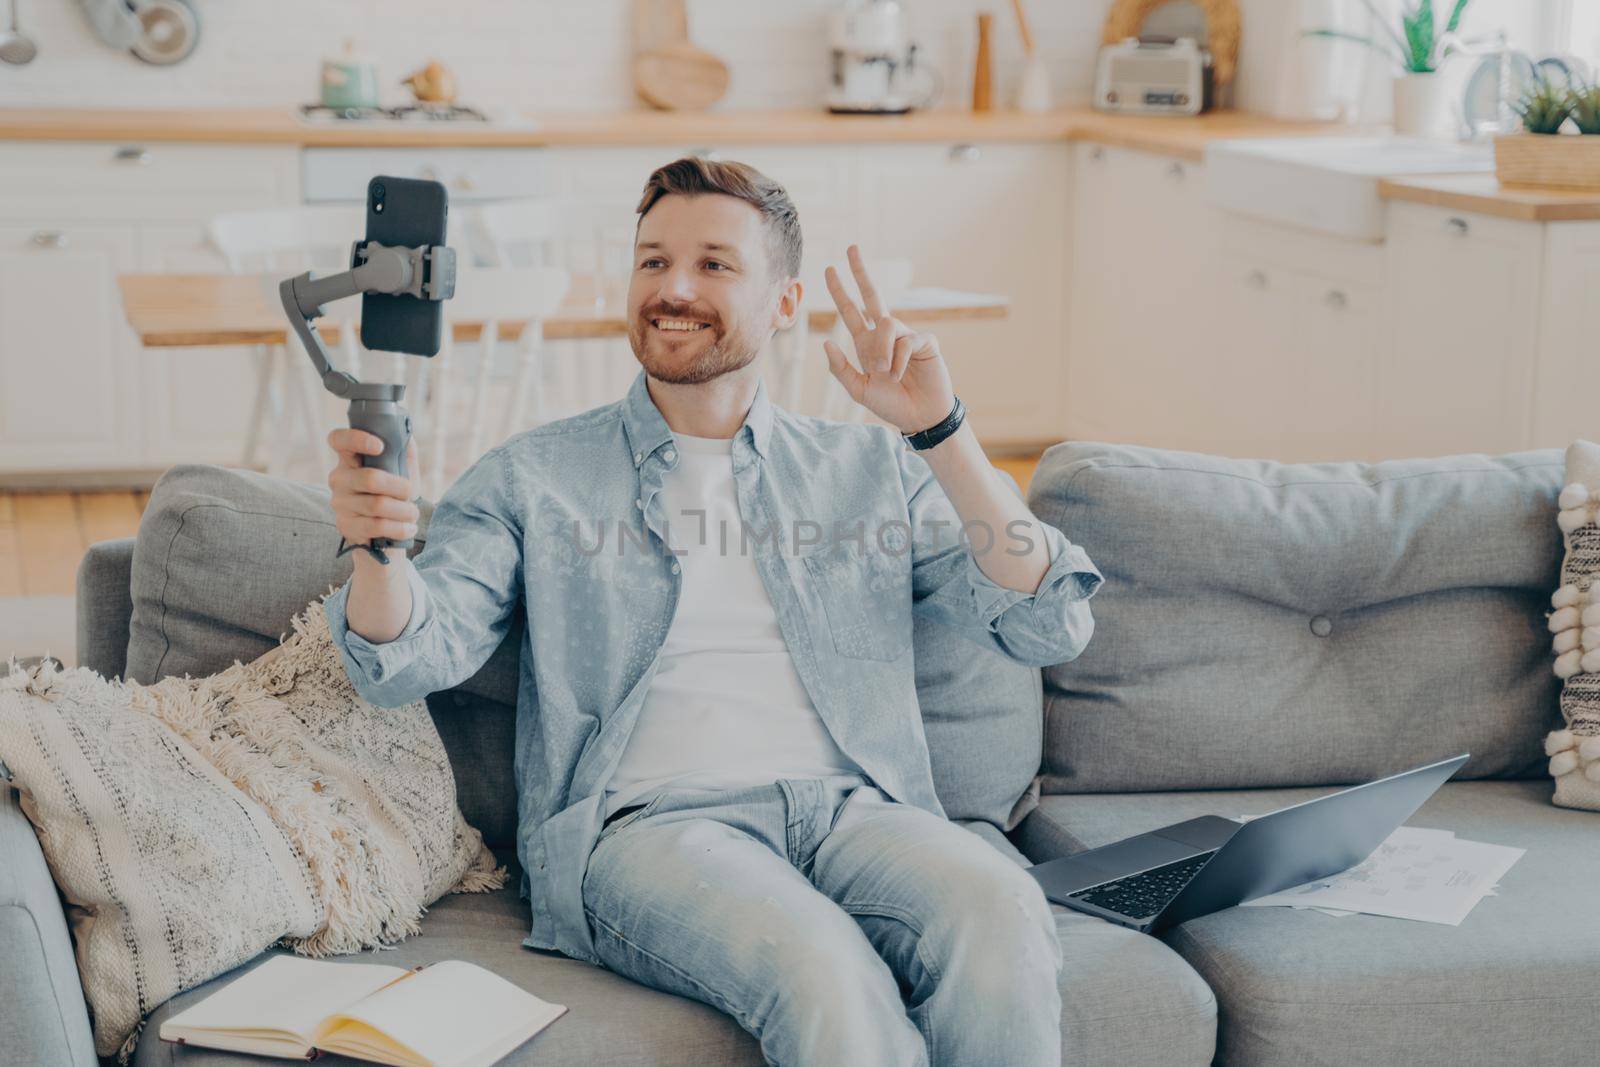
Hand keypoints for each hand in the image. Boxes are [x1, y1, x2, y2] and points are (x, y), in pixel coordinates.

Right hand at [327, 428, 420, 547]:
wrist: (385, 532)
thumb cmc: (393, 494)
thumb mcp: (400, 470)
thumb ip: (402, 450)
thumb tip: (407, 434)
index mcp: (349, 459)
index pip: (338, 440)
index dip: (356, 439)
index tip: (380, 446)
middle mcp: (339, 478)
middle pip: (370, 478)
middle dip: (400, 487)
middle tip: (411, 493)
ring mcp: (340, 503)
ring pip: (377, 504)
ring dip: (403, 510)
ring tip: (412, 514)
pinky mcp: (346, 525)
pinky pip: (376, 526)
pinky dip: (399, 528)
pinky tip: (408, 528)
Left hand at [822, 245, 954, 434]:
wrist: (919, 417)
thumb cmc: (891, 404)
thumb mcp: (859, 391)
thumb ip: (841, 370)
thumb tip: (826, 342)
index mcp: (867, 344)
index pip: (850, 311)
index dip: (840, 291)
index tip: (828, 270)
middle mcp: (885, 335)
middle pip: (872, 295)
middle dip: (860, 271)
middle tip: (850, 247)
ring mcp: (906, 336)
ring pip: (886, 325)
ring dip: (882, 351)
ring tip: (887, 373)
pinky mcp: (925, 342)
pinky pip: (907, 341)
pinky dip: (900, 360)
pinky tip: (902, 374)